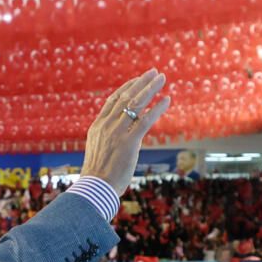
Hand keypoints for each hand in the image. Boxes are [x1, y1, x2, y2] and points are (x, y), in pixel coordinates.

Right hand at [80, 70, 170, 192]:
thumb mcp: (98, 152)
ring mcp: (117, 133)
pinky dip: (157, 108)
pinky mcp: (129, 142)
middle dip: (141, 83)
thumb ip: (107, 140)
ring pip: (136, 104)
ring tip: (162, 78)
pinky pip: (146, 120)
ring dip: (150, 89)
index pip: (113, 100)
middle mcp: (106, 126)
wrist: (95, 189)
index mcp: (97, 127)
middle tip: (154, 72)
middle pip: (126, 97)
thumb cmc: (97, 176)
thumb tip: (117, 140)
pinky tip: (167, 99)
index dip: (127, 88)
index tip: (138, 79)